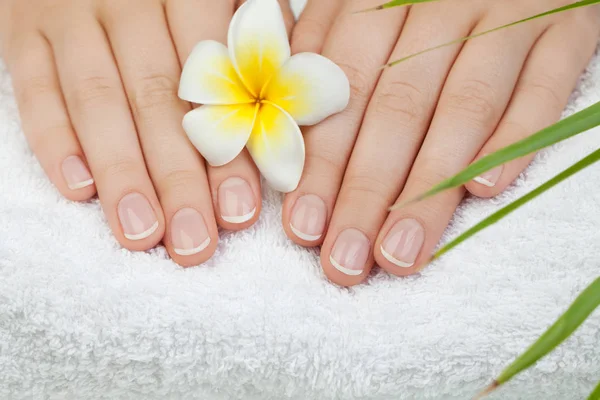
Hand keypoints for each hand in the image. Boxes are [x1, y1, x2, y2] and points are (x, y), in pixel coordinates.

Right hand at [0, 0, 292, 265]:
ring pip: (95, 100)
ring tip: (142, 234)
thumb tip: (289, 117)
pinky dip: (54, 140)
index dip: (228, 150)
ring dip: (120, 174)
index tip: (240, 212)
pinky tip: (79, 191)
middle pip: (156, 98)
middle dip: (177, 178)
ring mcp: (67, 12)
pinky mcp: (22, 29)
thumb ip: (256, 40)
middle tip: (194, 244)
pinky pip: (34, 89)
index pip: (214, 81)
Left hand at [284, 0, 599, 284]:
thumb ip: (327, 59)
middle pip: (397, 107)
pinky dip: (516, 139)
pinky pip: (544, 86)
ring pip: (465, 107)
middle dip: (365, 192)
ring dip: (429, 191)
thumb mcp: (366, 9)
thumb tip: (286, 142)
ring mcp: (508, 11)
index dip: (320, 161)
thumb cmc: (419, 0)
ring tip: (399, 254)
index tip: (303, 228)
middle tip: (344, 261)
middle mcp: (441, 1)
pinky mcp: (567, 25)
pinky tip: (484, 193)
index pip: (341, 89)